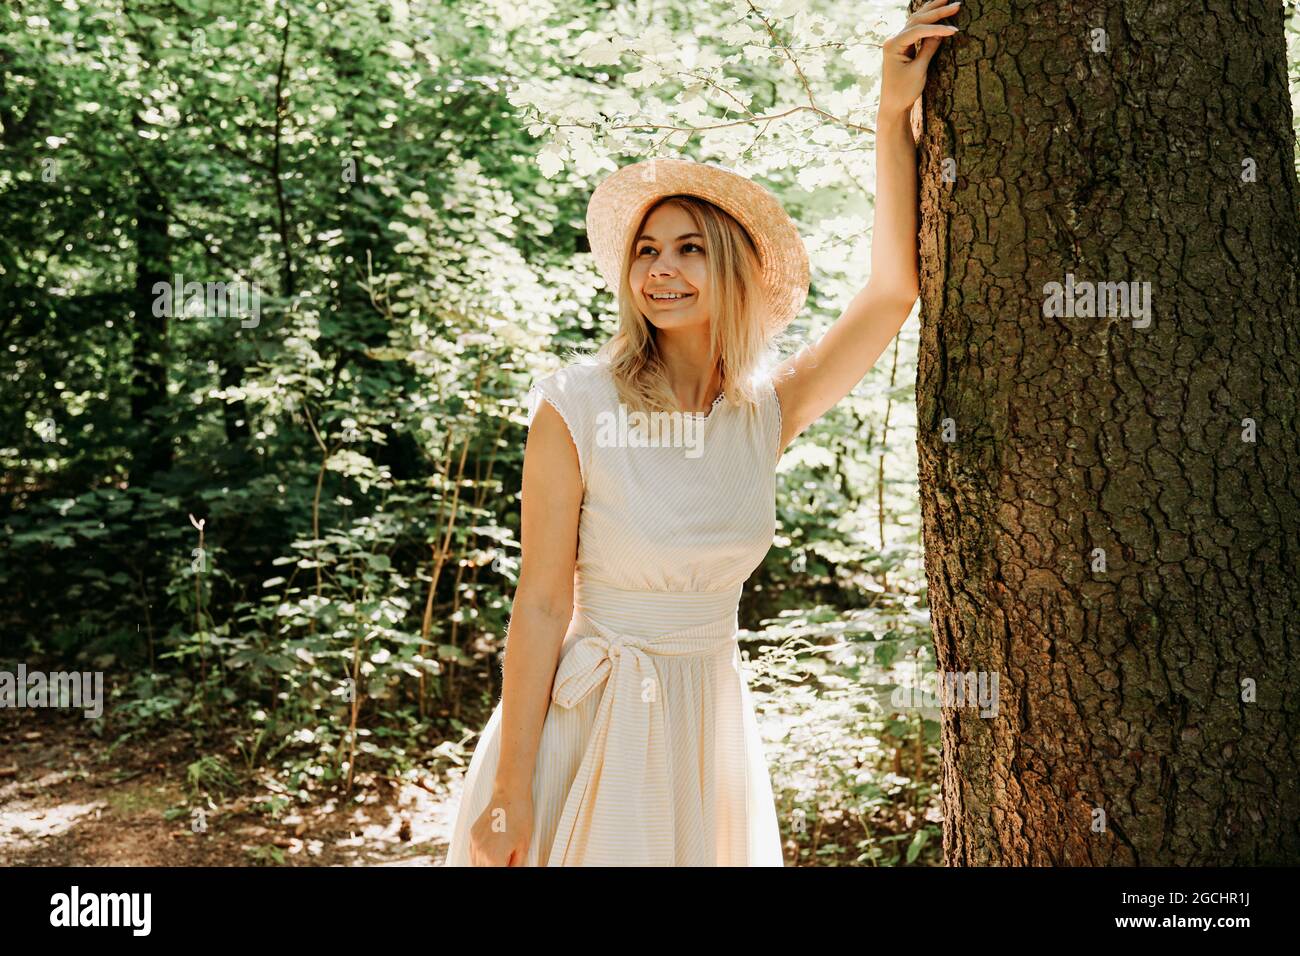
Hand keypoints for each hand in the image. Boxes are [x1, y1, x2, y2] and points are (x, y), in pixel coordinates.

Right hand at [468, 786, 533, 865]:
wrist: (510, 796)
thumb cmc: (520, 817)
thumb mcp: (523, 847)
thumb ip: (516, 864)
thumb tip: (512, 868)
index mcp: (494, 858)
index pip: (496, 873)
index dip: (504, 868)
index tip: (508, 865)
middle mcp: (481, 851)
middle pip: (483, 870)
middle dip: (495, 866)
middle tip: (504, 861)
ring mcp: (475, 842)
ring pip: (474, 864)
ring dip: (485, 864)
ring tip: (497, 859)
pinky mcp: (472, 834)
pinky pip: (472, 852)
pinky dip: (479, 856)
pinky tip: (489, 853)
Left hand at [878, 0, 960, 119]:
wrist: (893, 106)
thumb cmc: (904, 92)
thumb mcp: (919, 71)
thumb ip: (929, 49)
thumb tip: (941, 33)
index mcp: (893, 45)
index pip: (918, 30)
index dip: (937, 29)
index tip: (955, 31)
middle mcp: (893, 40)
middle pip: (917, 20)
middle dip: (936, 12)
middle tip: (956, 4)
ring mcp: (897, 42)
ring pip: (915, 21)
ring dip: (932, 11)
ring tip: (946, 0)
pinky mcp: (902, 47)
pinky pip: (915, 29)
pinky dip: (927, 21)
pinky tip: (935, 12)